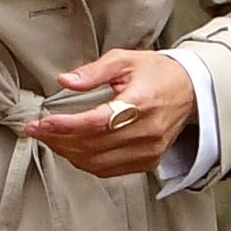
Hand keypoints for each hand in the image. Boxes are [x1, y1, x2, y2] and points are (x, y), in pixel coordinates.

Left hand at [25, 50, 193, 182]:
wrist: (191, 90)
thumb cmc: (160, 74)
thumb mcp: (126, 60)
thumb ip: (94, 71)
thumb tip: (67, 81)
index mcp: (141, 102)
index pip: (97, 122)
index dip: (66, 125)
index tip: (42, 123)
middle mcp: (147, 131)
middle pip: (92, 145)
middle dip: (58, 139)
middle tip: (38, 130)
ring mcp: (148, 150)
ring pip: (97, 162)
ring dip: (68, 153)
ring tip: (51, 139)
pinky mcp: (148, 161)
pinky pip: (109, 170)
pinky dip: (85, 162)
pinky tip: (73, 150)